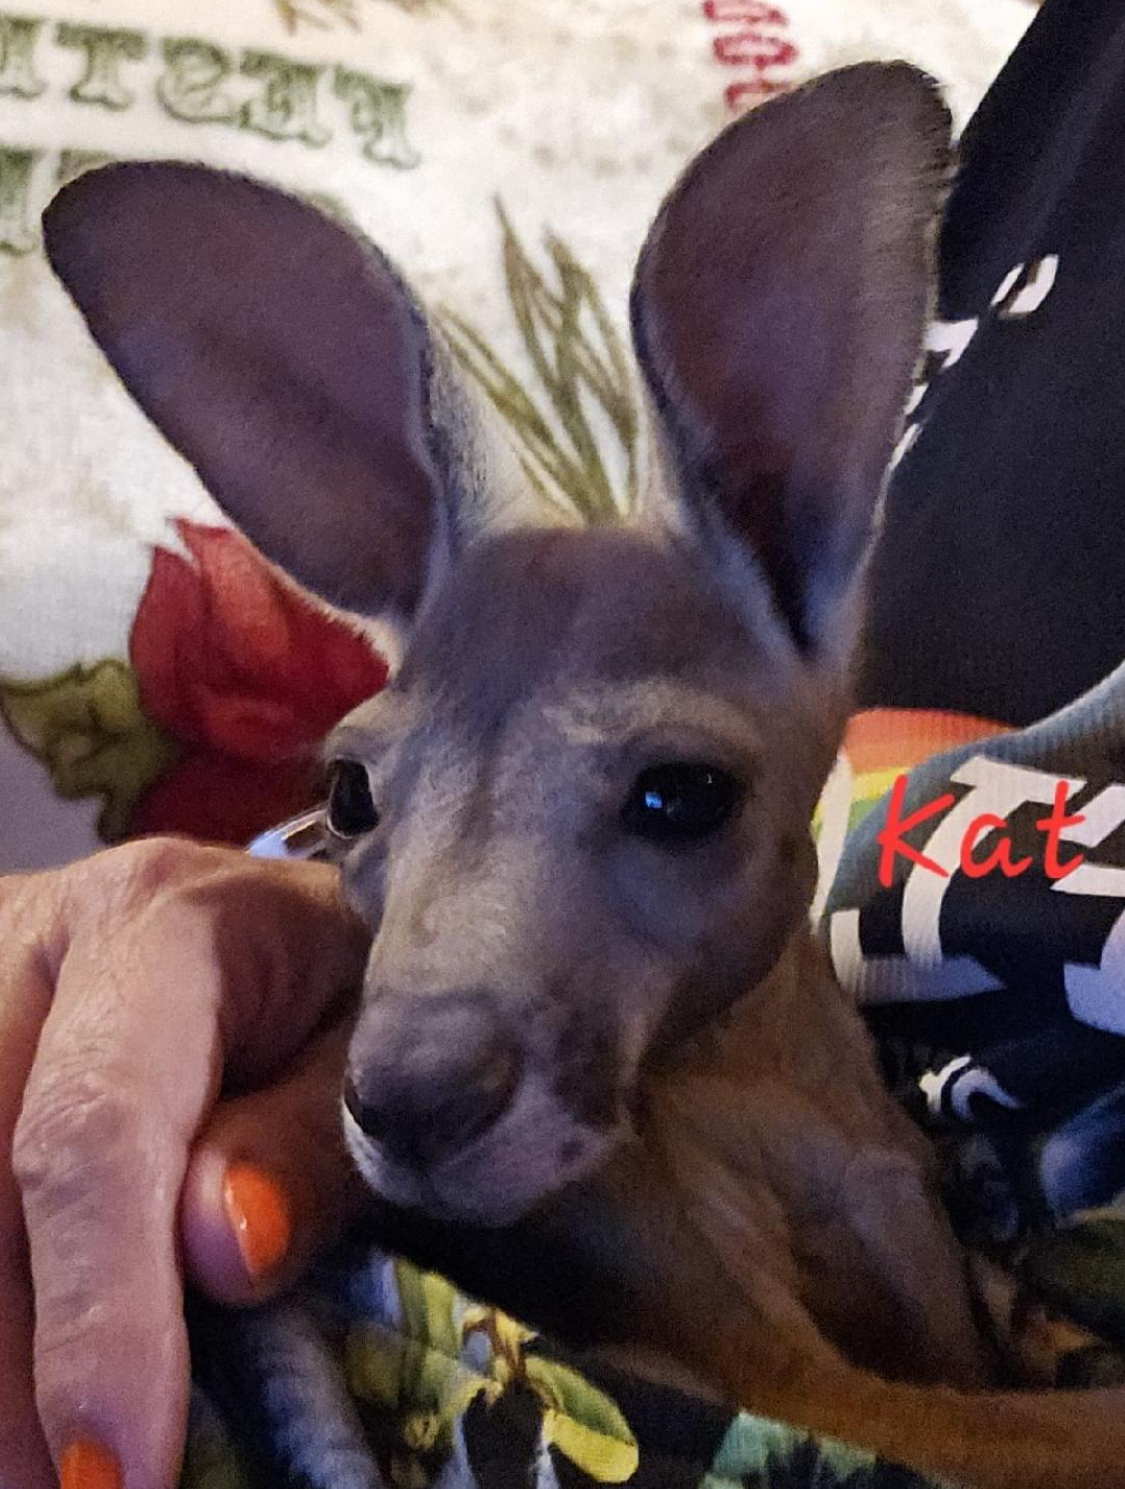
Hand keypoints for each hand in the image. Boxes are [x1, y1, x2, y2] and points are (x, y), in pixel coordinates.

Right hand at [0, 838, 369, 1488]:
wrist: (259, 913)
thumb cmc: (334, 981)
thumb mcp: (363, 1041)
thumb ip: (309, 1134)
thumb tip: (221, 1249)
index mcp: (162, 923)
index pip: (95, 1121)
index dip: (98, 1307)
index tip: (116, 1472)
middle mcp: (38, 942)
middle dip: (18, 1366)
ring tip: (43, 1462)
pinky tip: (24, 1378)